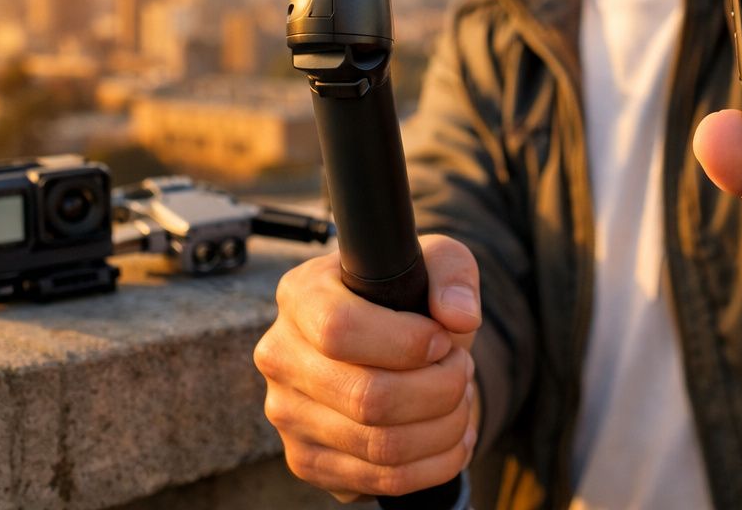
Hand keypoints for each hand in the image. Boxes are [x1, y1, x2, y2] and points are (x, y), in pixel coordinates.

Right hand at [254, 234, 481, 498]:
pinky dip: (436, 463)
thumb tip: (459, 317)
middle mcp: (280, 357)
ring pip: (382, 447)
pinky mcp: (307, 461)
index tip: (442, 339)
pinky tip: (451, 434)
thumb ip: (452, 275)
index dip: (406, 343)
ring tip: (461, 400)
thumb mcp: (435, 261)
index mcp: (300, 296)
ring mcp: (288, 416)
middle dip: (440, 388)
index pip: (340, 330)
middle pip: (367, 398)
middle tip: (461, 370)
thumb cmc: (408, 297)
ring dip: (445, 427)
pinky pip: (384, 481)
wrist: (388, 345)